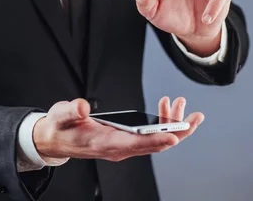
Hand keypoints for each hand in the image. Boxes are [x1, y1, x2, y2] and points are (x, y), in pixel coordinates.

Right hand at [33, 97, 203, 162]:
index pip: (135, 144)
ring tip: (181, 103)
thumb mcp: (61, 115)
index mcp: (105, 143)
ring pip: (155, 140)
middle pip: (154, 145)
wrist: (57, 138)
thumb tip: (82, 106)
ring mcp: (124, 146)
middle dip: (177, 132)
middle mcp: (119, 148)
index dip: (156, 141)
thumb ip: (72, 111)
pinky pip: (149, 135)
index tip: (174, 136)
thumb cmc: (61, 127)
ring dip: (172, 124)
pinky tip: (165, 107)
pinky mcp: (125, 140)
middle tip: (195, 117)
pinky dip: (161, 122)